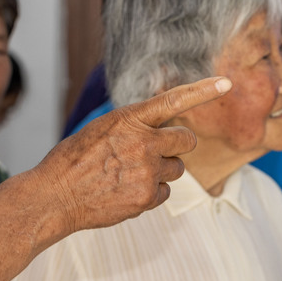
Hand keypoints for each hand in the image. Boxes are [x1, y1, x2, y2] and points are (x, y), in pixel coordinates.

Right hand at [37, 77, 232, 232]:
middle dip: (178, 145)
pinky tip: (126, 191)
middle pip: (187, 140)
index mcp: (129, 119)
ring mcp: (147, 171)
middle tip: (155, 151)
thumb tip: (158, 128)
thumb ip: (133, 126)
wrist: (55, 196)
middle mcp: (143, 142)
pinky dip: (151, 192)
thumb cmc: (74, 160)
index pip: (174, 99)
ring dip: (162, 170)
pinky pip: (166, 192)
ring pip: (177, 169)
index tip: (226, 82)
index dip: (203, 90)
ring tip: (130, 174)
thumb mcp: (101, 129)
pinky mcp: (147, 197)